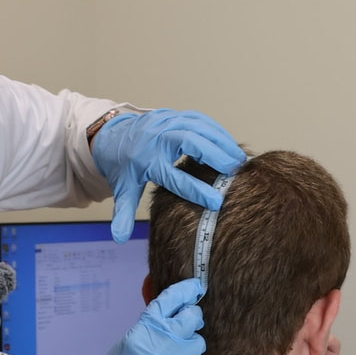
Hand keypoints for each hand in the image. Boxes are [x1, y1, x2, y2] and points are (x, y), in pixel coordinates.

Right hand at [84, 278, 205, 354]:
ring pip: (197, 344)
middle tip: (187, 322)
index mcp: (144, 331)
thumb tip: (173, 309)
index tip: (194, 286)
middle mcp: (161, 346)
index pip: (169, 302)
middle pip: (192, 319)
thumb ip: (151, 325)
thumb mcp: (129, 341)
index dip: (184, 291)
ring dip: (189, 347)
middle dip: (192, 318)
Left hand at [92, 109, 245, 241]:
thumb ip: (122, 215)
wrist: (115, 137)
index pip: (174, 177)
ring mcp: (168, 123)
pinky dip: (218, 132)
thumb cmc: (125, 167)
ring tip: (239, 159)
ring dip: (222, 141)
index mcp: (146, 161)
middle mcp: (157, 139)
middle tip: (235, 171)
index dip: (196, 190)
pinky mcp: (177, 116)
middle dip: (215, 155)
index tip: (216, 201)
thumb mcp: (123, 191)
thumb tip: (118, 238)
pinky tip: (230, 145)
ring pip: (199, 127)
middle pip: (190, 142)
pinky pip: (201, 120)